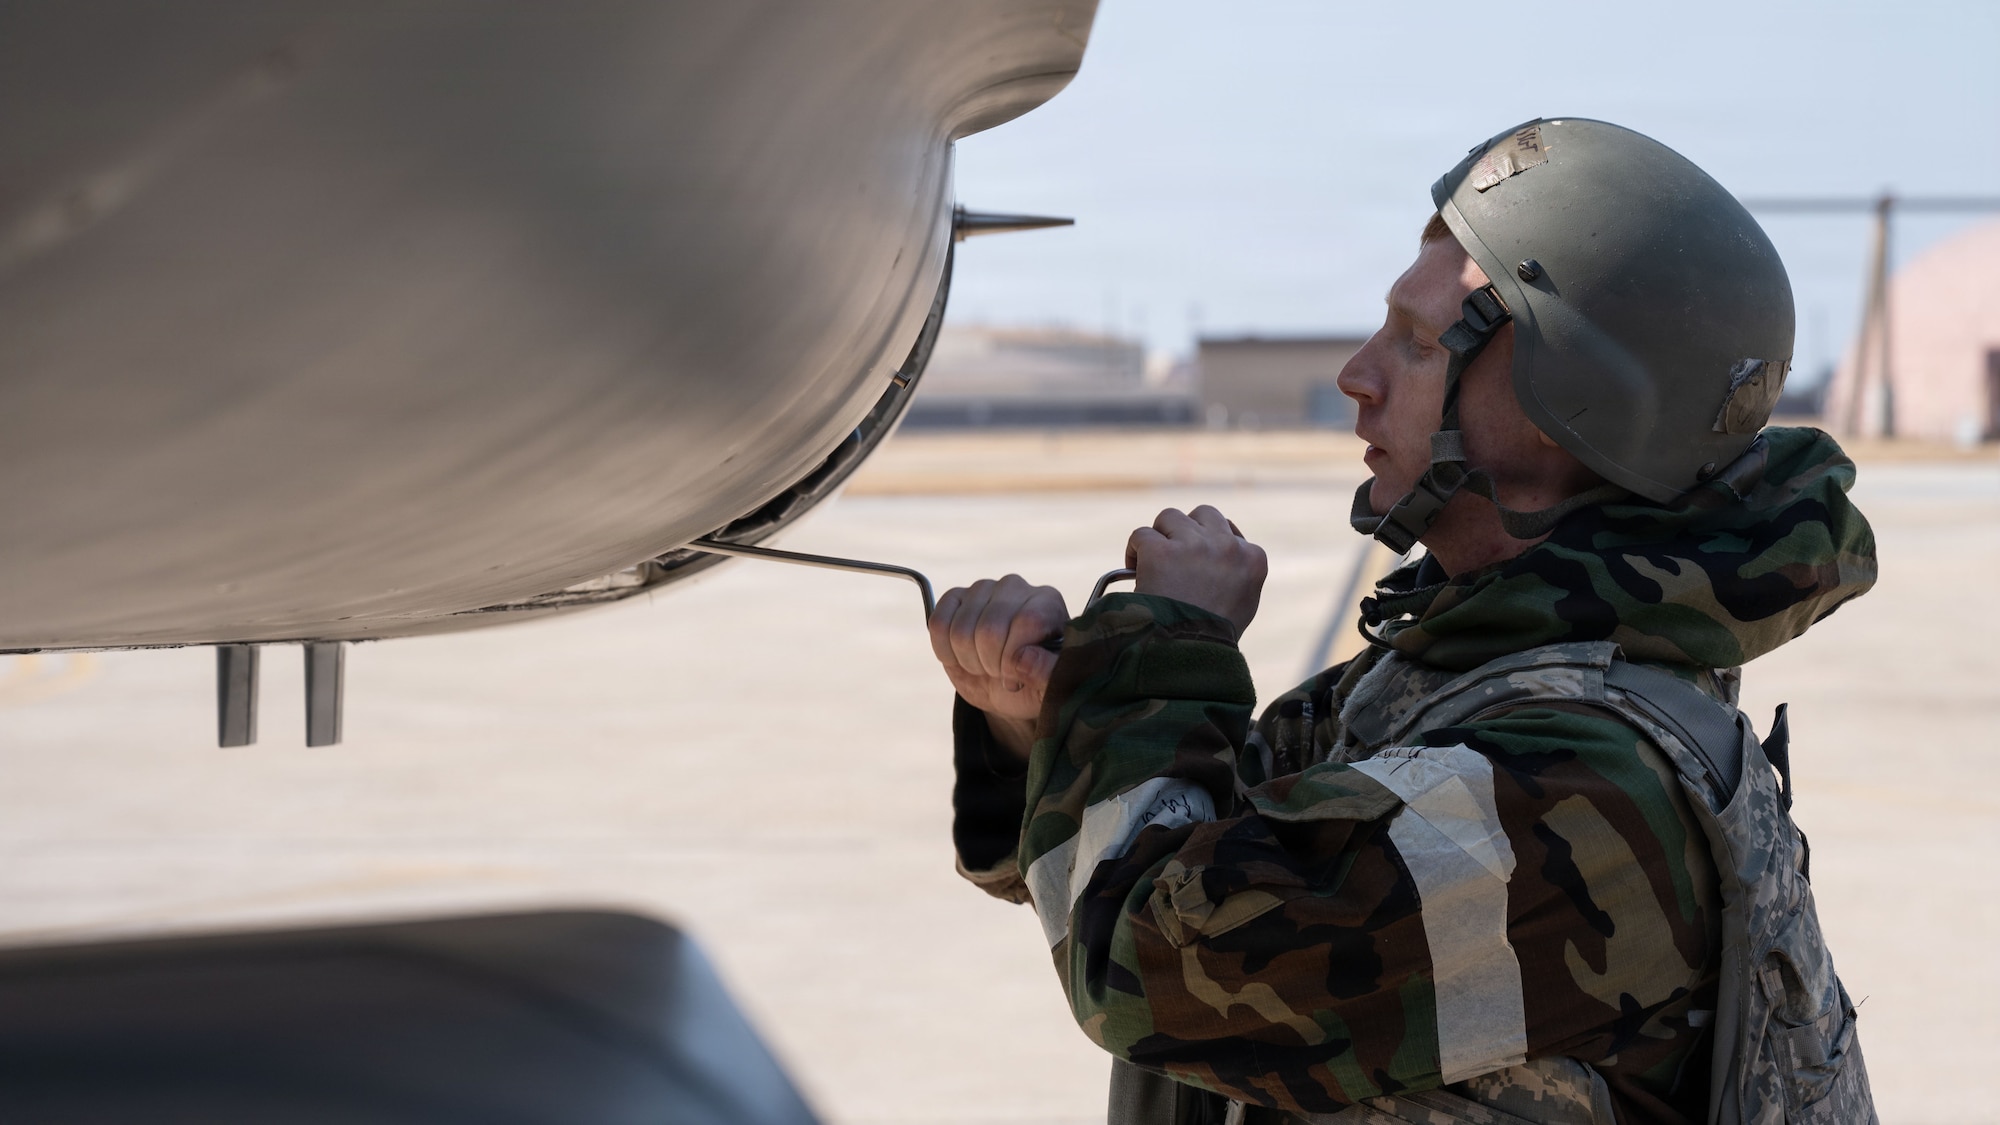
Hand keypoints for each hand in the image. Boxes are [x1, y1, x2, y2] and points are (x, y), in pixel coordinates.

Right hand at [929, 575, 1067, 761]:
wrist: (1007, 685)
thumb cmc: (1035, 682)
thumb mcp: (1052, 686)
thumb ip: (1048, 673)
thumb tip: (1023, 657)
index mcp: (1047, 603)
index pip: (1027, 621)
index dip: (1014, 658)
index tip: (1016, 680)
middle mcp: (1016, 588)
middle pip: (989, 629)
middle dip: (990, 664)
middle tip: (999, 673)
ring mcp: (982, 589)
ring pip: (960, 629)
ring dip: (969, 660)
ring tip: (984, 665)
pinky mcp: (955, 597)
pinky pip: (938, 624)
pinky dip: (945, 651)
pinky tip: (962, 657)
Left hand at [1126, 505, 1266, 636]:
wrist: (1189, 653)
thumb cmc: (1213, 638)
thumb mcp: (1244, 603)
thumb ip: (1239, 575)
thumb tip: (1223, 562)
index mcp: (1253, 559)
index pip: (1230, 532)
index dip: (1208, 545)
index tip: (1195, 564)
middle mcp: (1228, 546)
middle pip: (1204, 514)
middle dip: (1186, 531)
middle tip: (1173, 556)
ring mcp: (1195, 546)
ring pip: (1170, 517)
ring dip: (1160, 537)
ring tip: (1153, 564)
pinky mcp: (1162, 551)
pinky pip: (1143, 534)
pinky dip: (1135, 551)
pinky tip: (1137, 571)